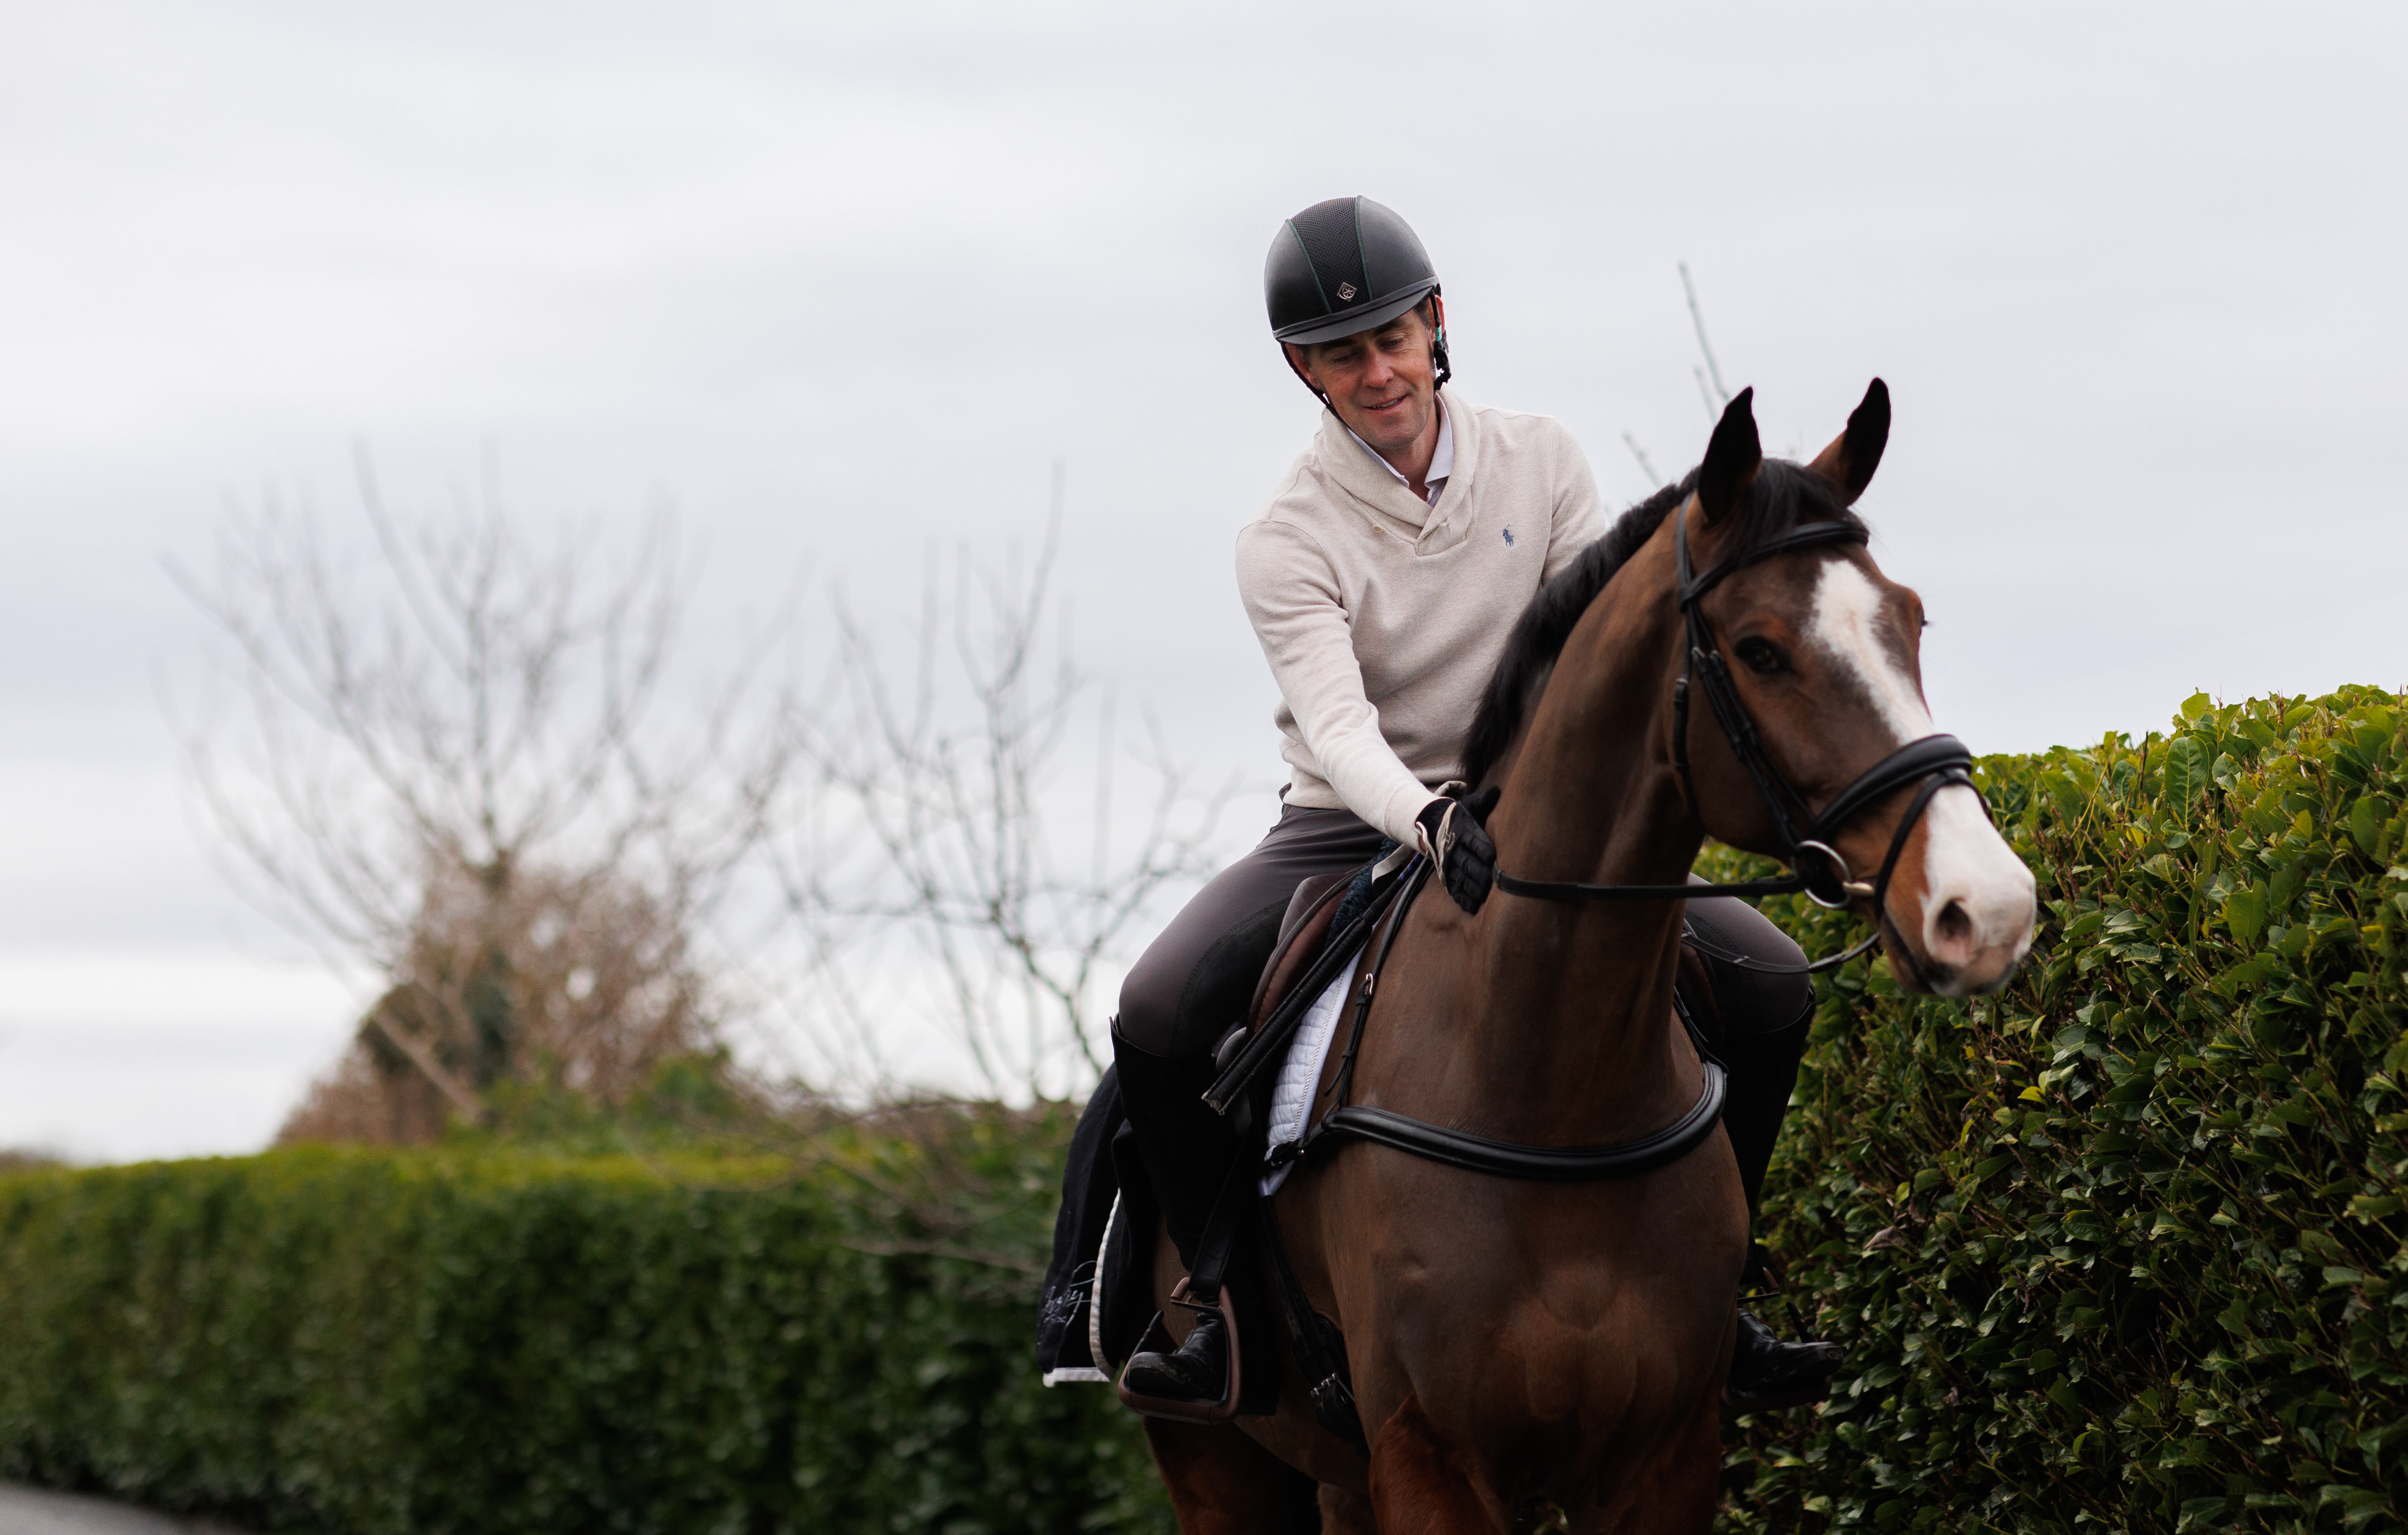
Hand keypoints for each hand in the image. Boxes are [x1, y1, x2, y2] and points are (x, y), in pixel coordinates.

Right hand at [1416, 786, 1500, 914]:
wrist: (1430, 826)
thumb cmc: (1458, 816)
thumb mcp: (1468, 805)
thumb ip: (1482, 801)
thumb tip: (1496, 791)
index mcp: (1463, 832)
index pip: (1473, 841)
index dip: (1482, 849)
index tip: (1493, 856)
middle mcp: (1454, 851)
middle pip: (1468, 864)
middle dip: (1480, 874)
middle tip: (1492, 883)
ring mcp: (1449, 866)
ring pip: (1461, 879)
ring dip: (1473, 889)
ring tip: (1484, 897)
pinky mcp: (1447, 877)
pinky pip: (1454, 890)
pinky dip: (1462, 899)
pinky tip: (1472, 907)